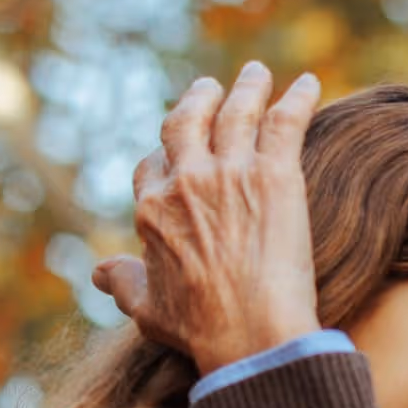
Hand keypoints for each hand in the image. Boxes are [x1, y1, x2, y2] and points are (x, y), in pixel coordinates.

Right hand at [91, 62, 325, 374]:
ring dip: (247, 88)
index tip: (179, 151)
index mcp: (152, 209)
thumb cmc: (202, 331)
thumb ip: (124, 284)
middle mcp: (186, 181)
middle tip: (210, 87)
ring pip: (235, 113)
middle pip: (186, 123)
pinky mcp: (275, 176)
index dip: (166, 156)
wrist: (252, 335)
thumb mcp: (147, 310)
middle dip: (197, 101)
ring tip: (256, 73)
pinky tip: (308, 82)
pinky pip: (286, 122)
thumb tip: (100, 272)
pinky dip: (298, 98)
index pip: (153, 166)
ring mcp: (230, 173)